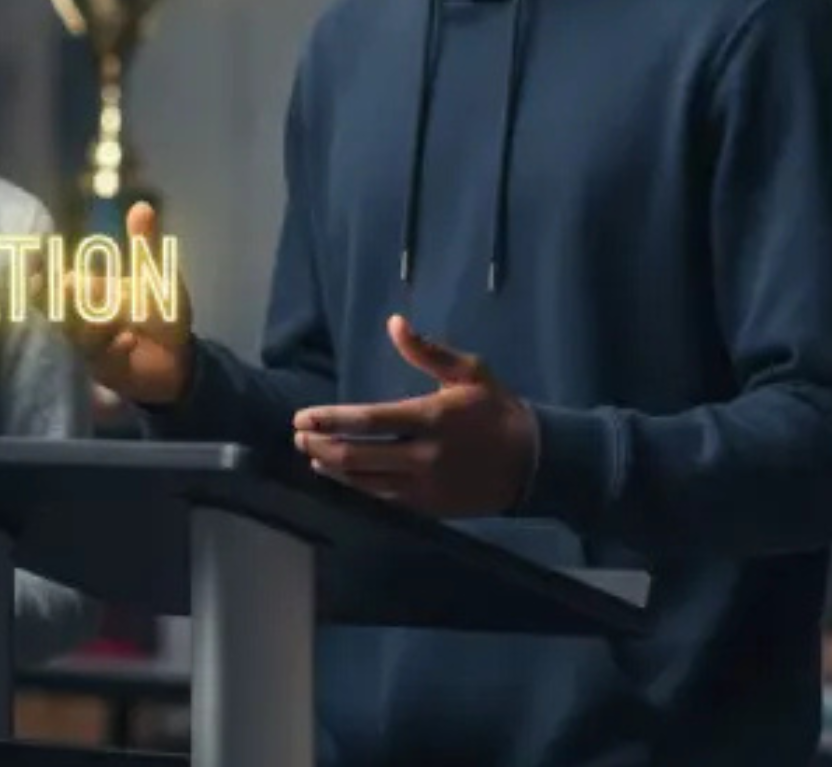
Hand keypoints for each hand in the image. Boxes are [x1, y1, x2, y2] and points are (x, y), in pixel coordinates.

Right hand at [36, 200, 193, 405]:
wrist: (178, 358)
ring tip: (108, 316)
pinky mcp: (109, 370)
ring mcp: (92, 347)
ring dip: (93, 323)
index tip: (36, 263)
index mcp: (88, 293)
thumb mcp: (155, 276)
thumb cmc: (158, 314)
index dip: (44, 275)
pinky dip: (116, 347)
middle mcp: (83, 319)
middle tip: (67, 284)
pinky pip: (107, 359)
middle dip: (63, 298)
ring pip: (80, 335)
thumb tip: (141, 205)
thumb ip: (144, 245)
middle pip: (62, 309)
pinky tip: (128, 339)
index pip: (57, 283)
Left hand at [291, 316, 536, 516]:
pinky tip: (338, 475)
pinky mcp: (426, 507)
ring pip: (362, 482)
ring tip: (311, 453)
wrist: (531, 463)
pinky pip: (380, 499)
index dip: (330, 420)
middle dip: (320, 445)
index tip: (302, 416)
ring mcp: (423, 487)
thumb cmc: (496, 411)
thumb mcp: (470, 372)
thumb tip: (394, 323)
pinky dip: (353, 487)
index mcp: (432, 418)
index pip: (368, 421)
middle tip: (299, 435)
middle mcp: (423, 456)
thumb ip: (428, 351)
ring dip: (330, 467)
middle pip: (356, 456)